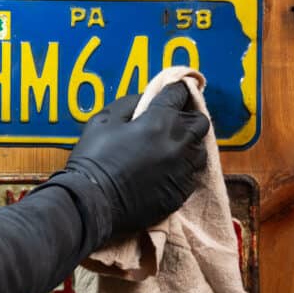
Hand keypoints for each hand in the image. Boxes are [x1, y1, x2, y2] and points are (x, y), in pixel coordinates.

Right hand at [53, 80, 210, 239]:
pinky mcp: (181, 193)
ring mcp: (182, 170)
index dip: (176, 90)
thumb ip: (128, 104)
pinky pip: (192, 175)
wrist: (93, 203)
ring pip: (200, 150)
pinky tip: (167, 170)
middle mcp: (178, 143)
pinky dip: (183, 169)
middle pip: (200, 122)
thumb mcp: (103, 120)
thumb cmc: (94, 159)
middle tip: (174, 121)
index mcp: (159, 121)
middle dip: (189, 117)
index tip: (173, 92)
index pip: (179, 94)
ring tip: (171, 148)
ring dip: (189, 144)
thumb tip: (145, 99)